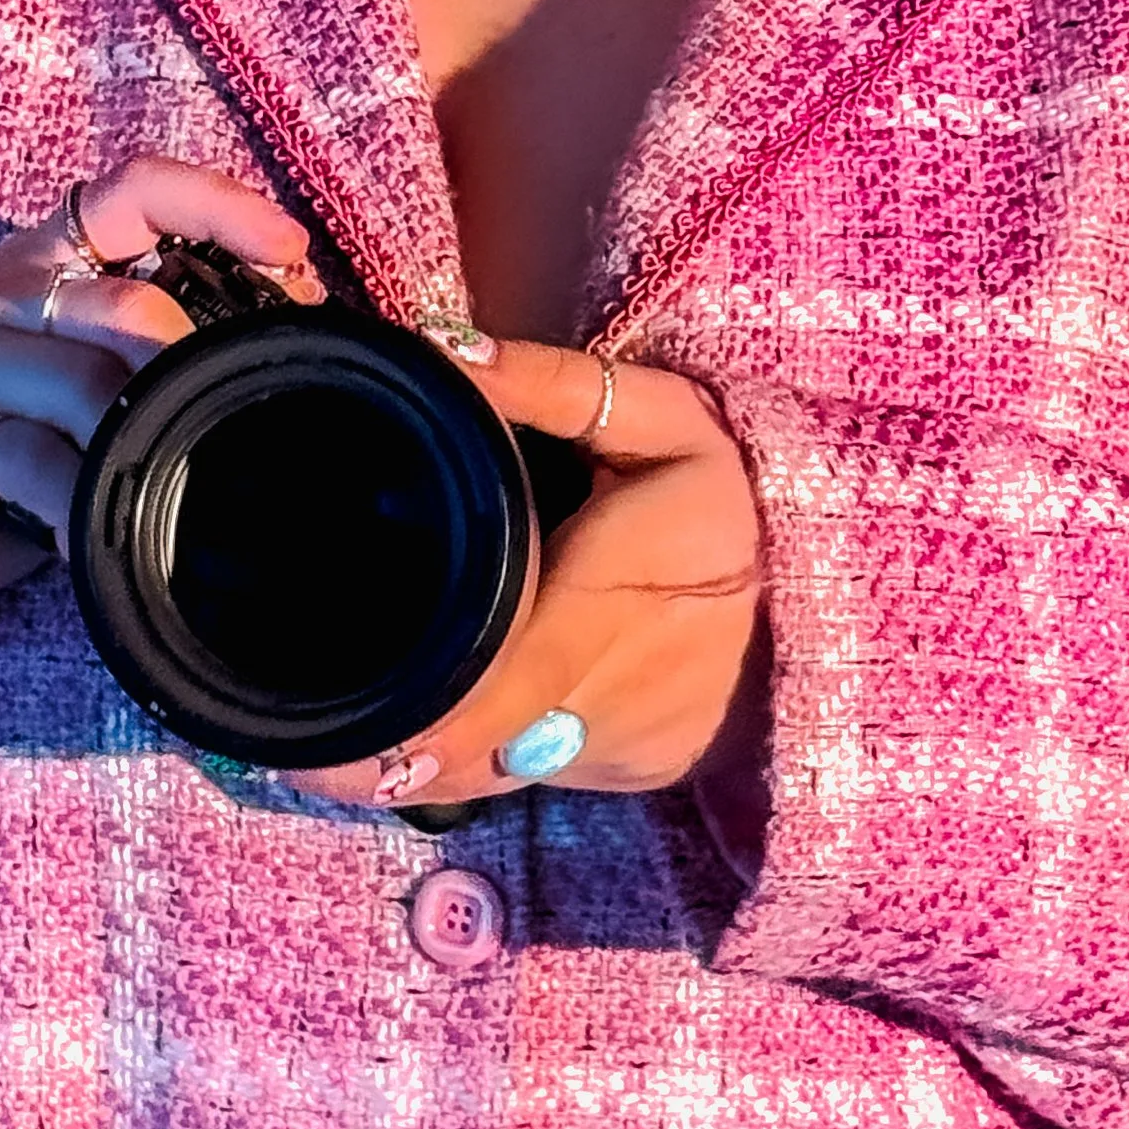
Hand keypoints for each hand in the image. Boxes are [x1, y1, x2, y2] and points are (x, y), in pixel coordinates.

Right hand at [0, 156, 319, 828]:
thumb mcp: (69, 420)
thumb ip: (140, 386)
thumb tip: (271, 379)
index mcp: (38, 269)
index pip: (135, 188)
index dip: (222, 206)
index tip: (295, 256)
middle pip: (132, 297)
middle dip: (205, 365)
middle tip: (246, 421)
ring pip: (94, 376)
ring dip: (147, 446)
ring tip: (170, 495)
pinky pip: (40, 459)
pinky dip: (87, 505)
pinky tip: (96, 542)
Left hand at [295, 340, 762, 807]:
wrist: (832, 585)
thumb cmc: (735, 494)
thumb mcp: (663, 417)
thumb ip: (554, 386)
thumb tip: (449, 353)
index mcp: (603, 615)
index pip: (483, 699)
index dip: (401, 733)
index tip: (323, 740)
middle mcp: (608, 706)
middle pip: (472, 760)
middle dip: (383, 761)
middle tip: (297, 746)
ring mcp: (624, 752)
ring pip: (501, 776)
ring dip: (429, 765)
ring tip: (337, 743)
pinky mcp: (636, 772)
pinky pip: (540, 773)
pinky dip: (489, 758)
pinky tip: (435, 730)